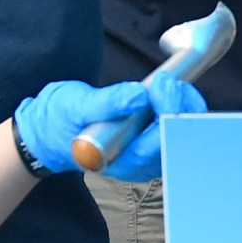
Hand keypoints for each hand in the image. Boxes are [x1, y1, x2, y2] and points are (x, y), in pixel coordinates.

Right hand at [13, 74, 206, 181]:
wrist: (55, 128)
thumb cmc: (61, 120)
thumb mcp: (76, 107)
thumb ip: (107, 104)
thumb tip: (139, 96)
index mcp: (119, 162)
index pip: (154, 144)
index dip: (164, 112)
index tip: (161, 83)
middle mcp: (141, 163)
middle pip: (178, 139)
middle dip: (180, 105)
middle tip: (167, 79)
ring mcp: (151, 152)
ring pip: (186, 130)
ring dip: (184, 102)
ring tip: (166, 81)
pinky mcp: (156, 138)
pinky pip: (181, 122)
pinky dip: (182, 102)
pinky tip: (171, 88)